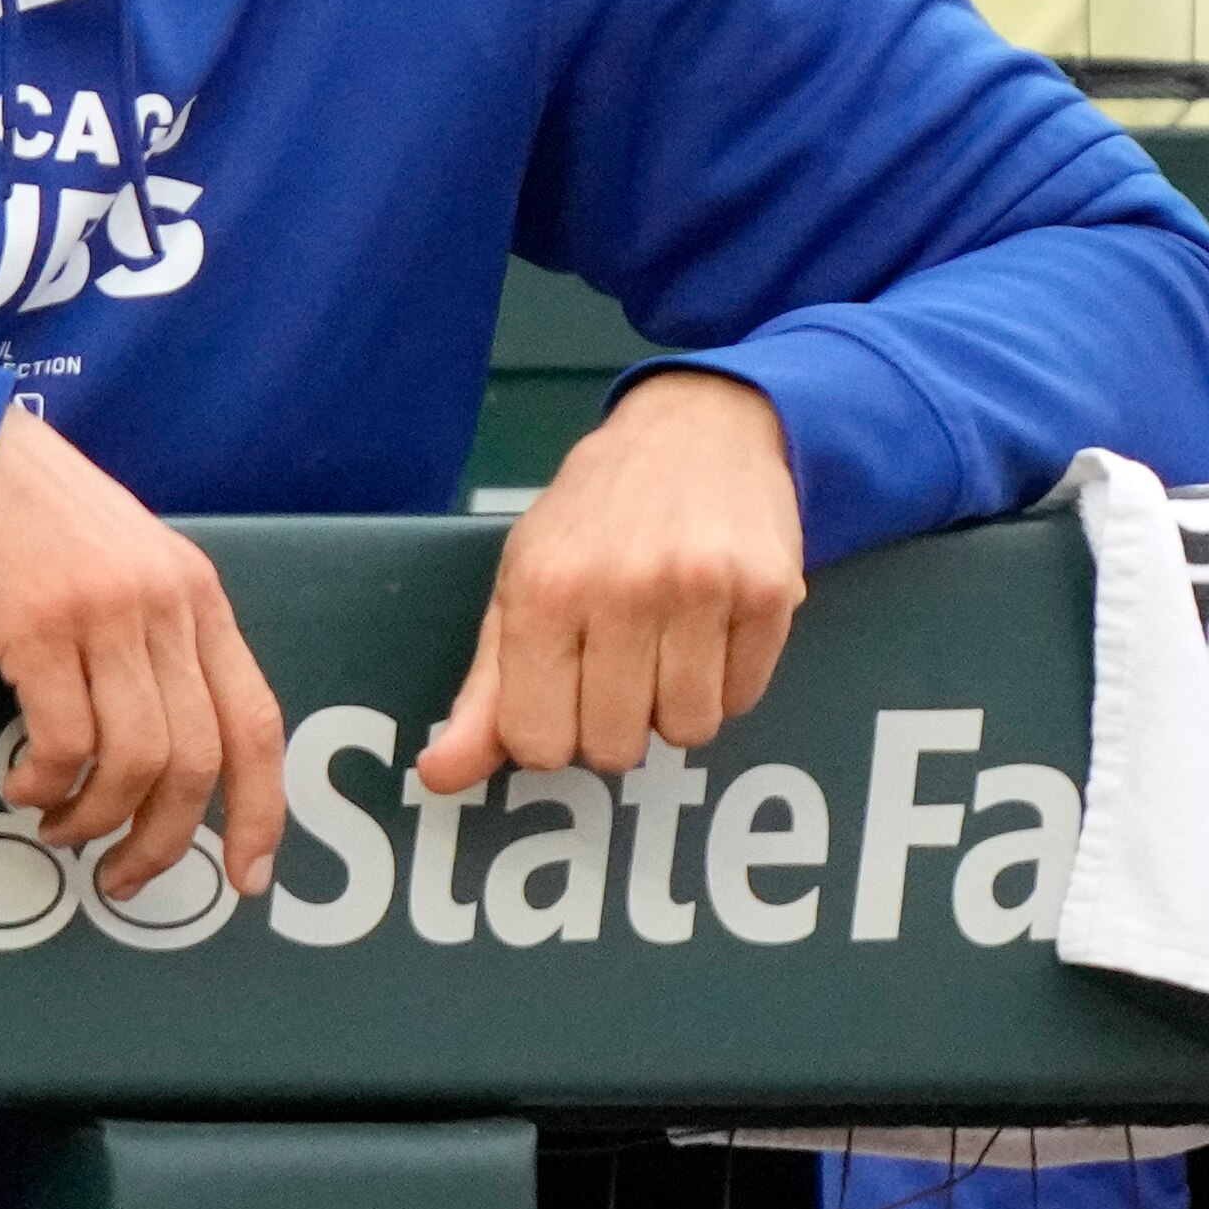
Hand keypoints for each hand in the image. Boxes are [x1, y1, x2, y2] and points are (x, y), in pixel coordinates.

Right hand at [0, 401, 284, 900]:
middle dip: (163, 839)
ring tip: (60, 828)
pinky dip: (45, 782)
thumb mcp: (117, 558)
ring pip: (134, 760)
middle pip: (196, 758)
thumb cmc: (18, 507)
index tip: (244, 874)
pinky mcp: (37, 626)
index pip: (255, 721)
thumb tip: (161, 741)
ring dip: (96, 818)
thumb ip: (152, 631)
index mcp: (195, 592)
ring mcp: (104, 614)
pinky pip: (64, 740)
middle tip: (125, 876)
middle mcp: (164, 605)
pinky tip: (22, 783)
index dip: (259, 810)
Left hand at [419, 372, 801, 791]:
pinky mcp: (770, 593)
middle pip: (615, 748)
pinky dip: (724, 683)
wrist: (695, 431)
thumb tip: (439, 777)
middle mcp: (621, 589)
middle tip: (614, 667)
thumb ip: (484, 692)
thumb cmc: (593, 520)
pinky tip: (707, 629)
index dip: (546, 736)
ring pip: (688, 732)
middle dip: (612, 725)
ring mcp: (701, 590)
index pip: (536, 741)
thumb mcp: (519, 586)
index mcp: (542, 590)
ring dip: (672, 706)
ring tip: (663, 645)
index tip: (557, 699)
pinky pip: (744, 700)